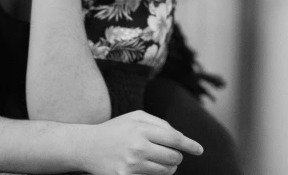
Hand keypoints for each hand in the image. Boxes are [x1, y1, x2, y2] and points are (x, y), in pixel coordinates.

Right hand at [77, 110, 202, 174]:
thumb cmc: (116, 130)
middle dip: (176, 156)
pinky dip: (155, 174)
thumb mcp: (135, 117)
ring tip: (158, 160)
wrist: (87, 147)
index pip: (174, 138)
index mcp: (141, 129)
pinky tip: (147, 167)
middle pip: (174, 157)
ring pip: (166, 171)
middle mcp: (137, 147)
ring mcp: (132, 165)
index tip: (199, 150)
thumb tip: (180, 137)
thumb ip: (159, 123)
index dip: (190, 145)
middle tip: (169, 154)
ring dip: (168, 167)